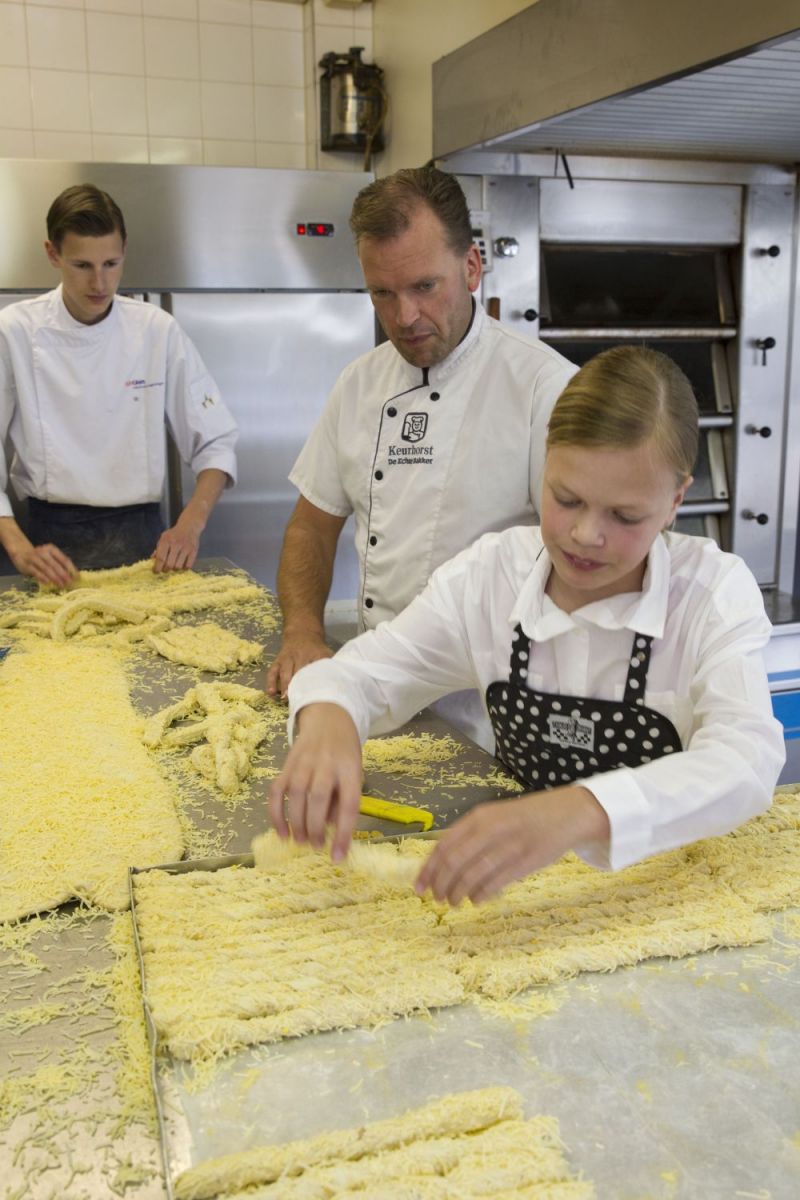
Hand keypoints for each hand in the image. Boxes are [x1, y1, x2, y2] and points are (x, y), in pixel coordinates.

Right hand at [8, 540, 76, 588]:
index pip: (64, 559)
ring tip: (61, 585)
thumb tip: (72, 575)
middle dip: (64, 574)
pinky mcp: (27, 565)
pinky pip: (36, 572)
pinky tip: (48, 583)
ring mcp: (34, 558)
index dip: (71, 569)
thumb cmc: (40, 557)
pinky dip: (43, 577)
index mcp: (51, 549)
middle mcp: (43, 552)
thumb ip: (59, 563)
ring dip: (55, 577)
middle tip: (69, 583)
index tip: (77, 577)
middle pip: (56, 564)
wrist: (21, 552)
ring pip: (46, 568)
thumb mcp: (50, 557)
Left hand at [152, 521, 200, 572]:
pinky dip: (184, 568)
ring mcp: (186, 548)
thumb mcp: (163, 538)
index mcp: (166, 540)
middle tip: (165, 569)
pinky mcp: (194, 551)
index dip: (157, 567)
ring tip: (174, 566)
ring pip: (178, 566)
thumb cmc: (174, 534)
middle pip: (169, 564)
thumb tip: (152, 560)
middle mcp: (176, 544)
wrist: (189, 527)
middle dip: (165, 570)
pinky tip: (182, 564)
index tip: (156, 571)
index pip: (160, 558)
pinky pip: (188, 566)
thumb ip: (158, 549)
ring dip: (175, 569)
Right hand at [266, 632, 332, 699]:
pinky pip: (273, 671)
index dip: (316, 678)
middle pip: (299, 670)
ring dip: (285, 685)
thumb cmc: (316, 649)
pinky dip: (271, 682)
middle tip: (299, 699)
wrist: (302, 633)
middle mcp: (300, 655)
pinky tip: (271, 693)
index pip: (317, 667)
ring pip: (285, 671)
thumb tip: (340, 681)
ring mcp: (288, 658)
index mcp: (315, 654)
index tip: (316, 692)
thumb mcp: (326, 653)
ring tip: (285, 698)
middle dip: (298, 684)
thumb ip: (332, 665)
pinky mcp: (278, 660)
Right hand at [268, 703, 361, 860]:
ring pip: (295, 795)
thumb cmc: (345, 752)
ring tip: (301, 842)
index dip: (344, 832)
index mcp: (350, 769)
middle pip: (317, 798)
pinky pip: (276, 791)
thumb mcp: (355, 772)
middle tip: (316, 846)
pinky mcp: (286, 765)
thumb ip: (343, 800)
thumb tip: (331, 830)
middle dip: (315, 827)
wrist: (328, 718)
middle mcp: (326, 764)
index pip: (349, 804)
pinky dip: (276, 814)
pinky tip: (281, 832)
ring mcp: (303, 763)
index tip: (339, 857)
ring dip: (296, 823)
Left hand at [415, 786, 609, 905]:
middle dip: (441, 885)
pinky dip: (480, 895)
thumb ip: (470, 836)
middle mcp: (490, 829)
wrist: (567, 814)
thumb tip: (441, 865)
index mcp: (479, 817)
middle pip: (453, 863)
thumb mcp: (494, 817)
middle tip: (437, 899)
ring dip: (458, 894)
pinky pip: (495, 883)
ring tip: (454, 902)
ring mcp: (509, 845)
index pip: (443, 845)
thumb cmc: (525, 818)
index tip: (419, 887)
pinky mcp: (525, 861)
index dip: (428, 869)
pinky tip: (477, 900)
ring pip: (472, 876)